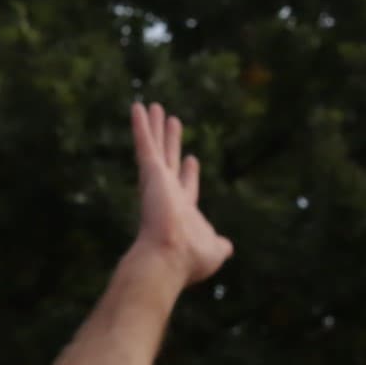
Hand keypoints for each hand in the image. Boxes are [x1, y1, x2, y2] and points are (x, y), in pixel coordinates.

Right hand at [130, 101, 232, 285]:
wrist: (168, 258)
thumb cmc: (191, 258)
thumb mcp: (214, 251)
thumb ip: (219, 244)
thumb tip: (228, 246)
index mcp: (183, 210)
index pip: (186, 186)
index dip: (189, 173)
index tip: (192, 159)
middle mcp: (167, 193)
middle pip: (169, 161)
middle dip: (171, 143)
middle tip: (173, 122)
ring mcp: (157, 182)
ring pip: (155, 147)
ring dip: (154, 127)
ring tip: (153, 106)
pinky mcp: (150, 173)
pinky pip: (145, 144)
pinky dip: (141, 126)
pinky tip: (138, 106)